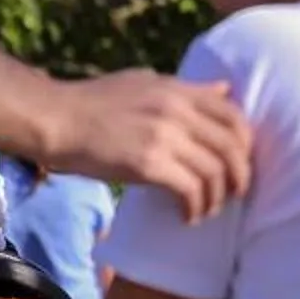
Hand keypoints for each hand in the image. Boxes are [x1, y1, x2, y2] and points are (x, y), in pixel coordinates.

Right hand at [39, 71, 249, 220]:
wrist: (54, 120)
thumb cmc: (91, 102)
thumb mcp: (143, 82)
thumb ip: (184, 88)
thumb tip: (224, 89)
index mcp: (177, 89)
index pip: (234, 114)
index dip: (245, 144)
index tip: (236, 162)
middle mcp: (176, 110)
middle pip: (232, 147)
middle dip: (239, 176)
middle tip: (231, 194)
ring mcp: (164, 136)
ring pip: (215, 172)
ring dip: (216, 198)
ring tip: (204, 210)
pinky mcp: (149, 163)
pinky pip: (190, 190)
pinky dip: (194, 208)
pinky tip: (186, 216)